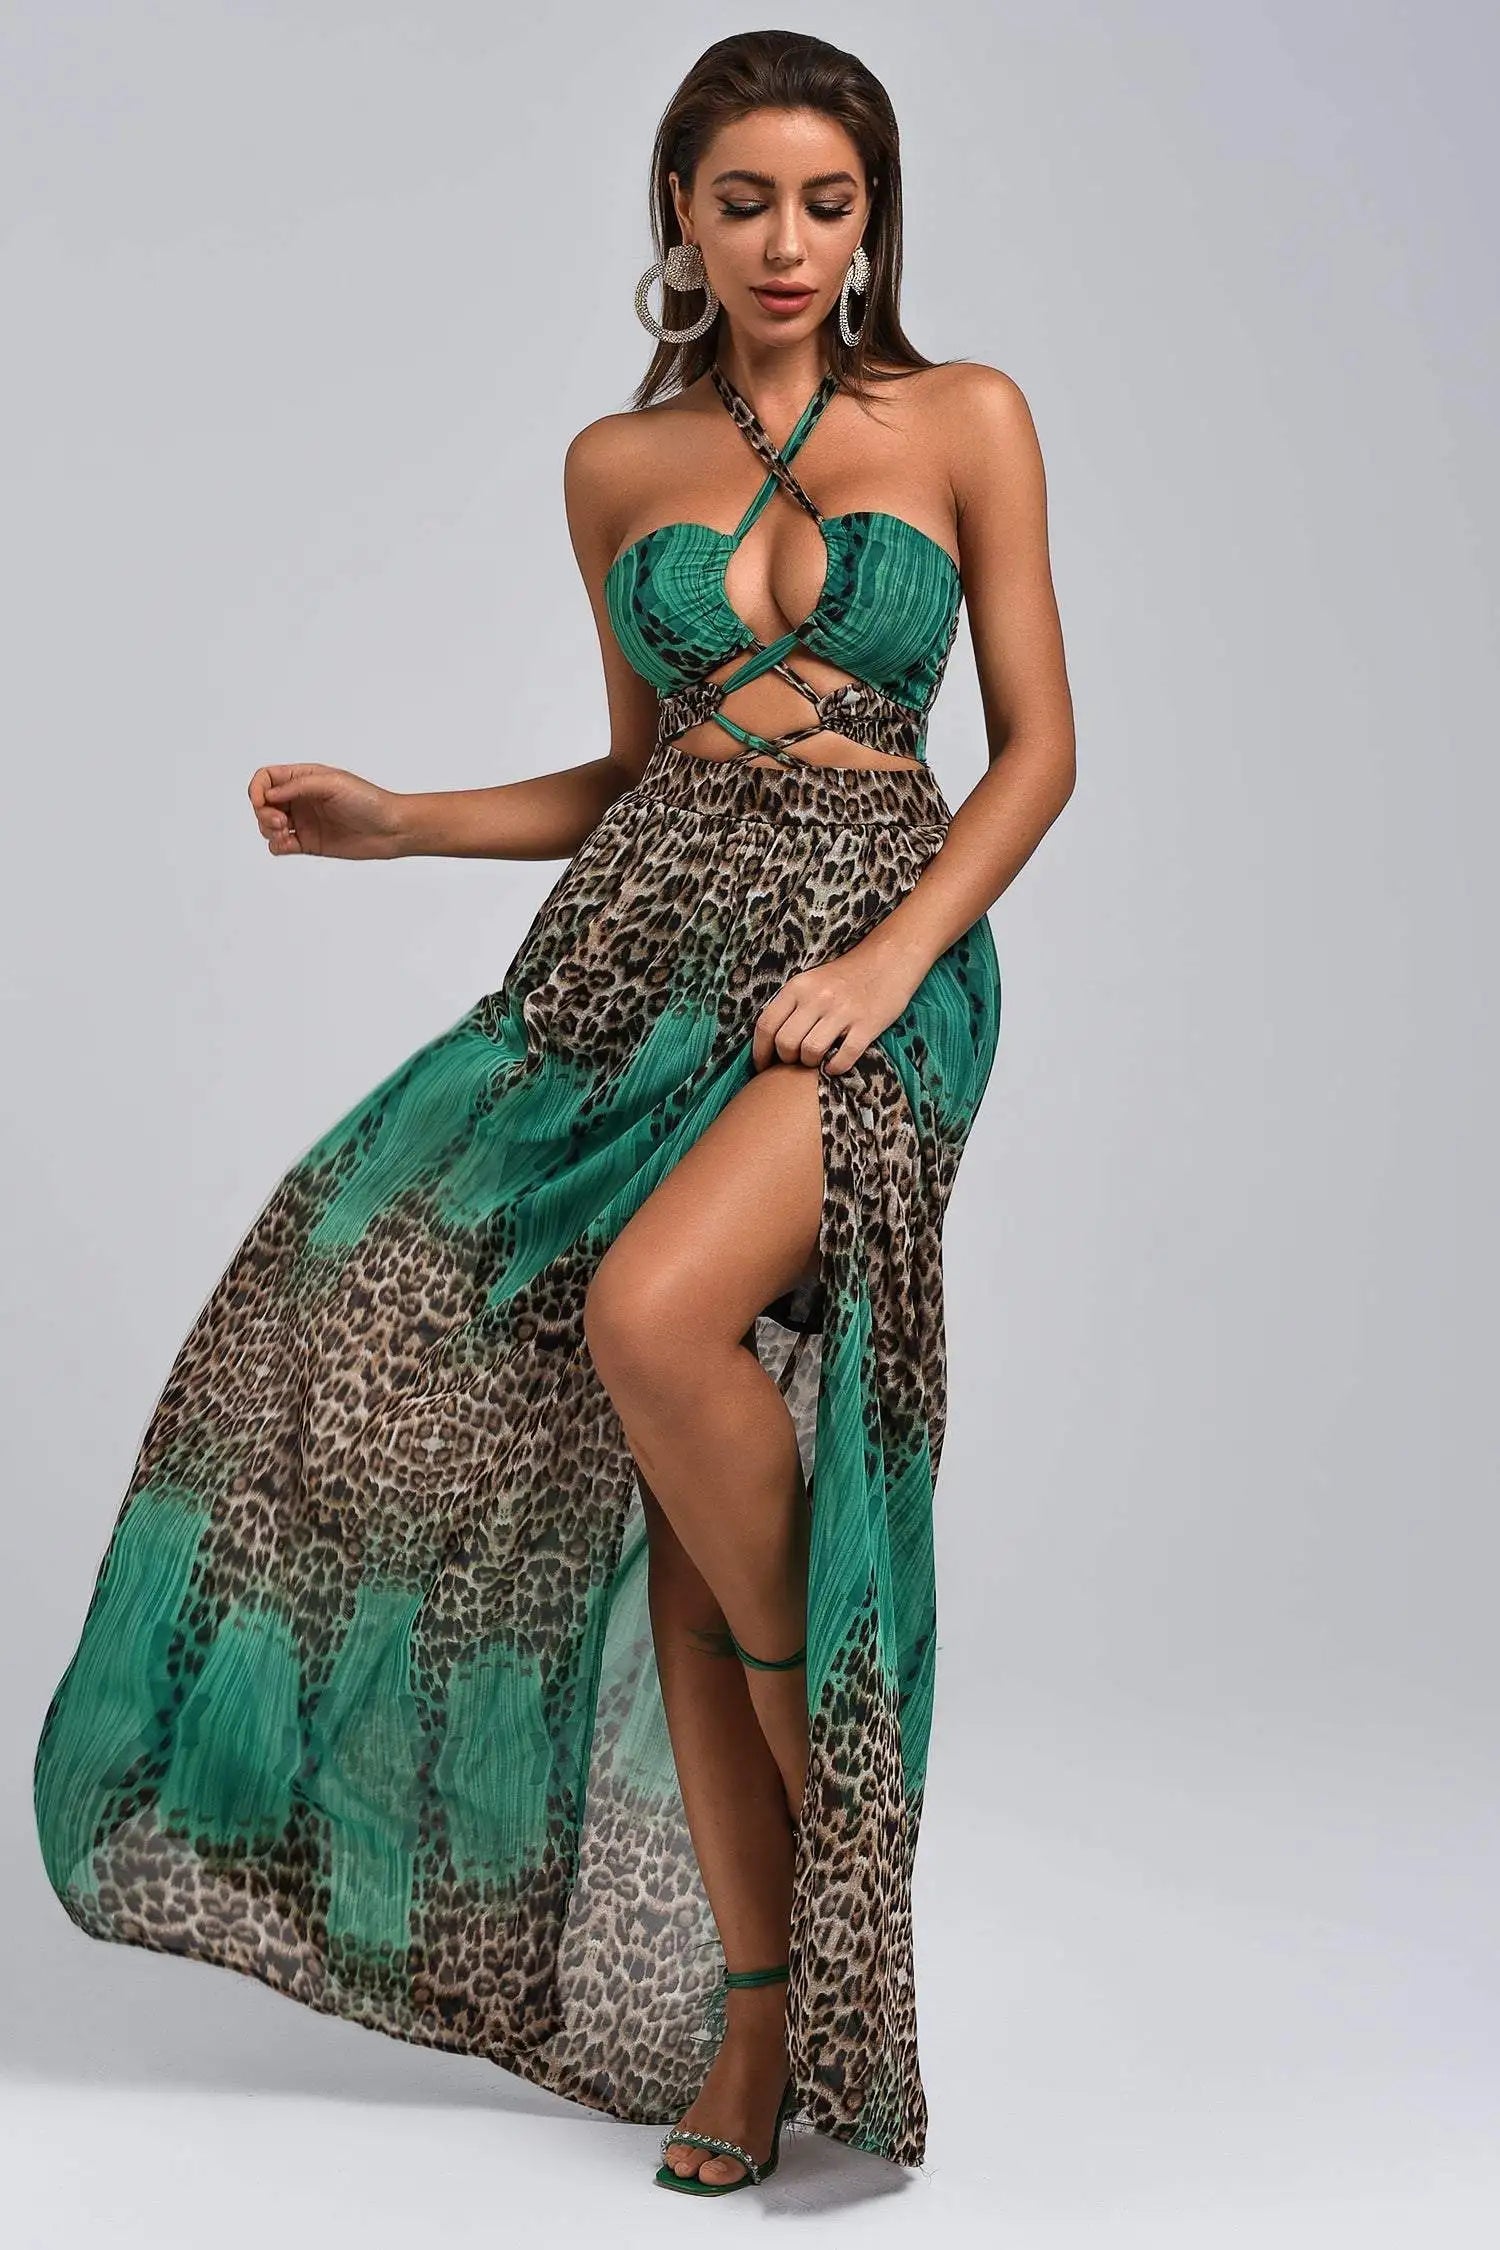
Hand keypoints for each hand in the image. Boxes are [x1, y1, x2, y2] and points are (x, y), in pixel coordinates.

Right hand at [247, 763, 406, 859]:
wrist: (390, 829)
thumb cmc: (368, 800)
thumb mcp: (332, 783)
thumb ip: (298, 786)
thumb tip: (269, 794)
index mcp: (304, 778)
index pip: (266, 778)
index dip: (257, 789)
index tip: (263, 802)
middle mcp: (300, 799)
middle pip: (263, 803)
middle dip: (263, 813)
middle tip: (282, 822)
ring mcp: (303, 822)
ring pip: (267, 825)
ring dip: (268, 829)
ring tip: (287, 832)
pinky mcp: (308, 843)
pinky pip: (279, 845)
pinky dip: (276, 845)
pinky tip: (289, 843)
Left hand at [751, 935, 926, 1075]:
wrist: (888, 960)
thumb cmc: (844, 977)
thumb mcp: (810, 981)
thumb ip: (790, 1006)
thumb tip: (769, 1041)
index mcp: (798, 987)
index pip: (766, 1025)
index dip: (760, 1052)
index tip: (763, 1066)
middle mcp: (817, 998)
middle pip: (786, 1043)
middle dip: (787, 1060)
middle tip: (795, 1061)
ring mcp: (843, 1011)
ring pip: (811, 1051)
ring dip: (810, 1064)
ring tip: (817, 1060)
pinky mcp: (867, 1024)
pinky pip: (843, 1057)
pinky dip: (836, 1067)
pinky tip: (835, 1064)